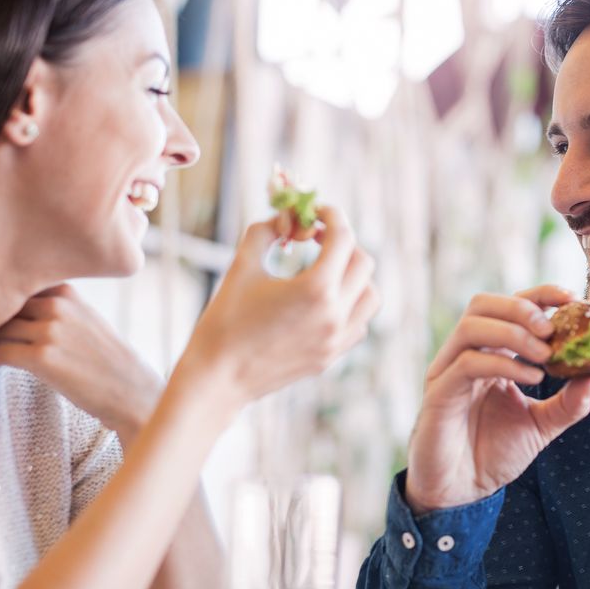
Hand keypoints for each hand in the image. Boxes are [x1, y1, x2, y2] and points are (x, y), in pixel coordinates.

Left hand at [0, 284, 161, 439]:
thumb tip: (16, 309)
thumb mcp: (88, 321)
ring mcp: (49, 331)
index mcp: (68, 294)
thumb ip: (58, 308)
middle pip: (3, 307)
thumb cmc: (108, 362)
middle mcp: (58, 307)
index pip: (16, 287)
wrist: (132, 392)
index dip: (3, 304)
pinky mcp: (41, 358)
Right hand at [182, 204, 378, 405]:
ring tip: (325, 268)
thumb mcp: (242, 266)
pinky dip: (350, 305)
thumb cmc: (224, 320)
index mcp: (316, 289)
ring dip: (354, 275)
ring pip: (370, 295)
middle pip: (363, 263)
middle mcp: (335, 315)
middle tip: (316, 237)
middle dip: (343, 242)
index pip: (343, 238)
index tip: (316, 210)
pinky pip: (359, 323)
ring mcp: (337, 339)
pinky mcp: (331, 356)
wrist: (218, 378)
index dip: (332, 215)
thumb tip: (286, 218)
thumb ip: (266, 232)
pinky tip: (323, 300)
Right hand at [404, 284, 589, 512]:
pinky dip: (504, 363)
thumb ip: (568, 403)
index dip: (539, 295)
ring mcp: (448, 371)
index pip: (509, 307)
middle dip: (522, 307)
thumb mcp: (541, 426)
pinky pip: (468, 363)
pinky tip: (532, 378)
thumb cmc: (493, 454)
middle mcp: (464, 355)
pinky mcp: (439, 393)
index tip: (571, 298)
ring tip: (545, 355)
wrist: (461, 492)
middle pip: (483, 304)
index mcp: (488, 354)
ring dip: (514, 332)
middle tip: (553, 328)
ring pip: (472, 325)